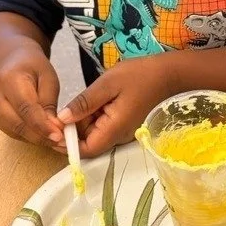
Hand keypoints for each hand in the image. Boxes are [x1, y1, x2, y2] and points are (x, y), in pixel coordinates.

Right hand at [0, 46, 60, 146]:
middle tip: (61, 142)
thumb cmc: (32, 67)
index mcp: (8, 80)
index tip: (59, 136)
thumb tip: (53, 127)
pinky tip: (43, 136)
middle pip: (18, 124)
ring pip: (15, 131)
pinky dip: (29, 136)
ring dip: (36, 139)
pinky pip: (12, 132)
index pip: (26, 108)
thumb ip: (49, 102)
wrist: (12, 61)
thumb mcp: (48, 77)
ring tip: (56, 141)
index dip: (42, 125)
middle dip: (41, 136)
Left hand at [53, 55, 178, 157]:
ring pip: (95, 135)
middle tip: (67, 107)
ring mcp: (123, 132)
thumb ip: (83, 103)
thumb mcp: (107, 84)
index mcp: (114, 129)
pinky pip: (103, 127)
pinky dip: (94, 117)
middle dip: (74, 130)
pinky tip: (94, 100)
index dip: (67, 143)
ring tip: (83, 99)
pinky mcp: (124, 124)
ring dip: (84, 122)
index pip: (85, 150)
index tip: (55, 126)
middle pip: (88, 143)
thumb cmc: (140, 75)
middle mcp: (119, 137)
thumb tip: (62, 120)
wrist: (169, 74)